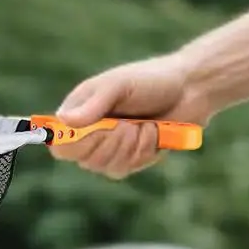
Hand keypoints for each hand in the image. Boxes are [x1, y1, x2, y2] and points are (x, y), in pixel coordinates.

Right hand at [48, 54, 211, 178]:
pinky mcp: (130, 159)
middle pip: (83, 159)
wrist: (189, 90)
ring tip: (144, 125)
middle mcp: (90, 132)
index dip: (73, 144)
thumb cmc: (151, 80)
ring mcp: (110, 148)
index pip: (59, 143)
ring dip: (131, 146)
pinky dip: (144, 151)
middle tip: (128, 123)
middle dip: (111, 142)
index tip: (98, 131)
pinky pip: (127, 168)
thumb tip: (63, 121)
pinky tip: (153, 134)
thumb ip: (93, 104)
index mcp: (79, 111)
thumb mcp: (119, 85)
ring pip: (106, 166)